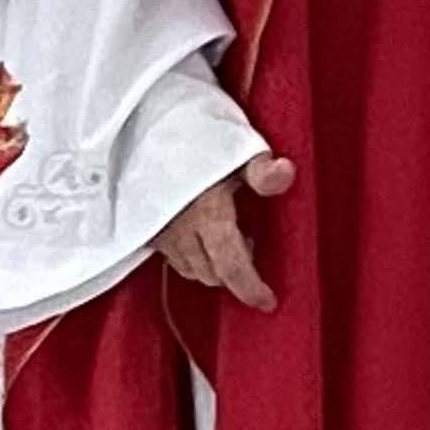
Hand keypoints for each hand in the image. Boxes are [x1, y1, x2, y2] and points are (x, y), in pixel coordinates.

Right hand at [160, 153, 295, 314]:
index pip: (230, 265)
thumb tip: (285, 173)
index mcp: (206, 214)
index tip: (268, 302)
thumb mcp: (237, 147)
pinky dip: (193, 258)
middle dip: (236, 273)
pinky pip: (172, 258)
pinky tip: (203, 235)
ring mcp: (158, 231)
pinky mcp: (144, 228)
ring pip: (190, 270)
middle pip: (211, 273)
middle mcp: (178, 230)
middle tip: (253, 244)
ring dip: (214, 266)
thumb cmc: (198, 137)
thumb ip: (261, 169)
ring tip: (232, 237)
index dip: (250, 288)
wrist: (144, 127)